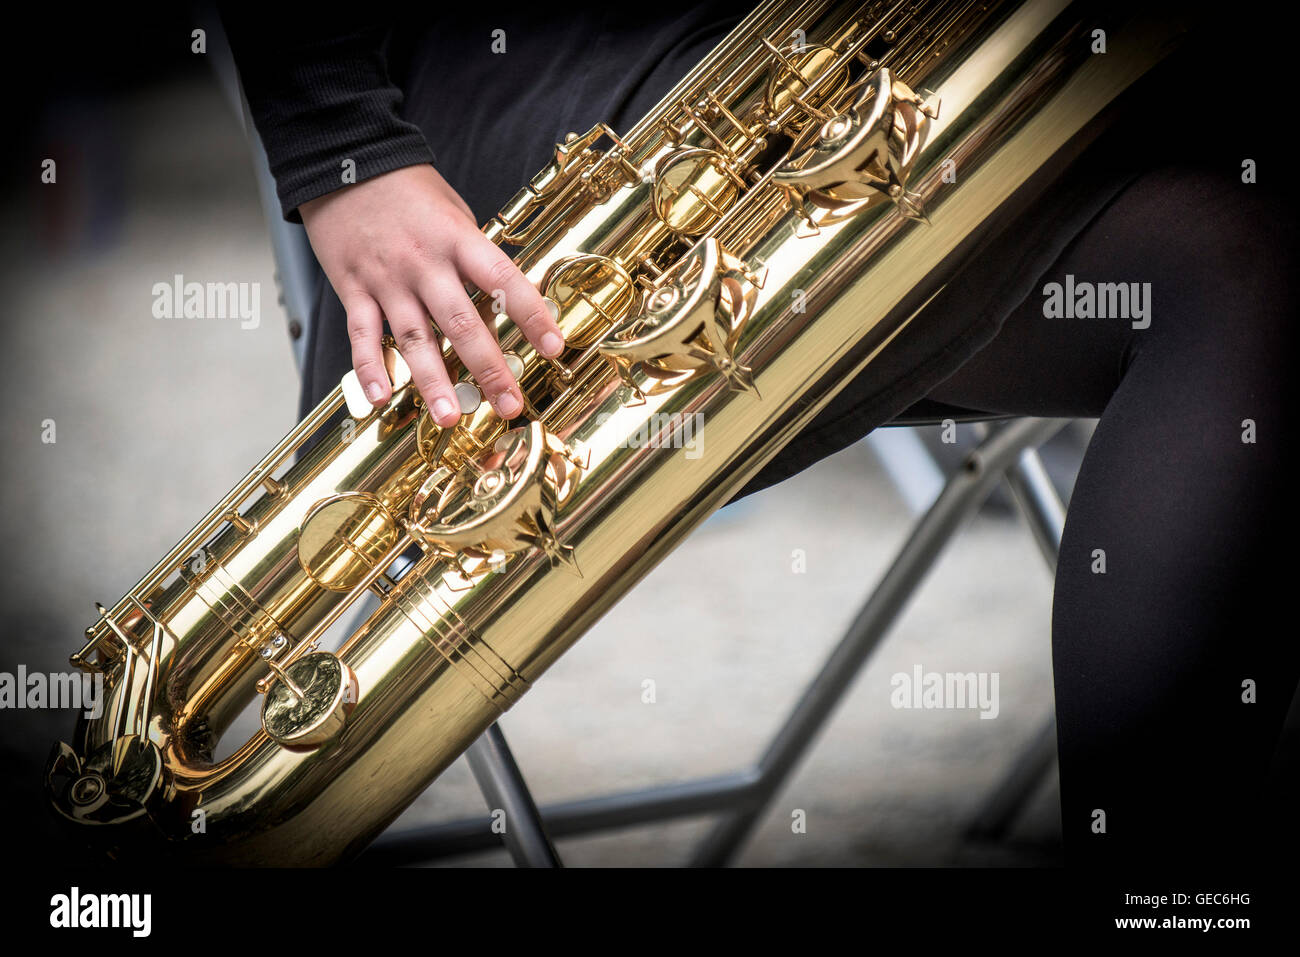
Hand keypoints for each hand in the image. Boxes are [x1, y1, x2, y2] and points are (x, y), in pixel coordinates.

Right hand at [299, 164, 564, 426]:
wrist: (344, 164)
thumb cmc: (409, 191)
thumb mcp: (455, 212)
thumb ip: (475, 258)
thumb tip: (504, 304)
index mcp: (458, 239)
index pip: (503, 281)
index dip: (532, 315)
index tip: (555, 348)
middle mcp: (425, 263)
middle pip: (462, 323)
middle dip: (489, 369)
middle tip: (509, 405)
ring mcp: (387, 279)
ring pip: (413, 338)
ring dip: (432, 382)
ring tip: (449, 418)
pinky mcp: (353, 289)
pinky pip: (362, 335)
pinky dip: (370, 368)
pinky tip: (382, 398)